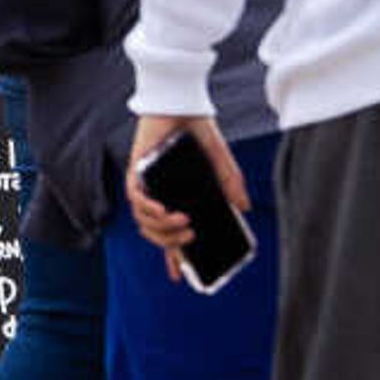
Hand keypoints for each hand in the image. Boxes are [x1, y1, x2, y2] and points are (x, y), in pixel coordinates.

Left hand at [127, 111, 247, 278]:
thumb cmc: (197, 130)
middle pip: (156, 232)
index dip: (174, 257)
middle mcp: (158, 194)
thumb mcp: (220, 161)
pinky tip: (162, 210)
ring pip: (144, 221)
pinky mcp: (136, 171)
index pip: (171, 233)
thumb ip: (231, 184)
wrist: (182, 102)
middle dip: (172, 243)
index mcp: (176, 196)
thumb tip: (243, 208)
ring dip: (162, 228)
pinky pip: (135, 199)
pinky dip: (148, 209)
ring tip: (183, 223)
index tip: (181, 277)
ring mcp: (145, 184)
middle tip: (191, 237)